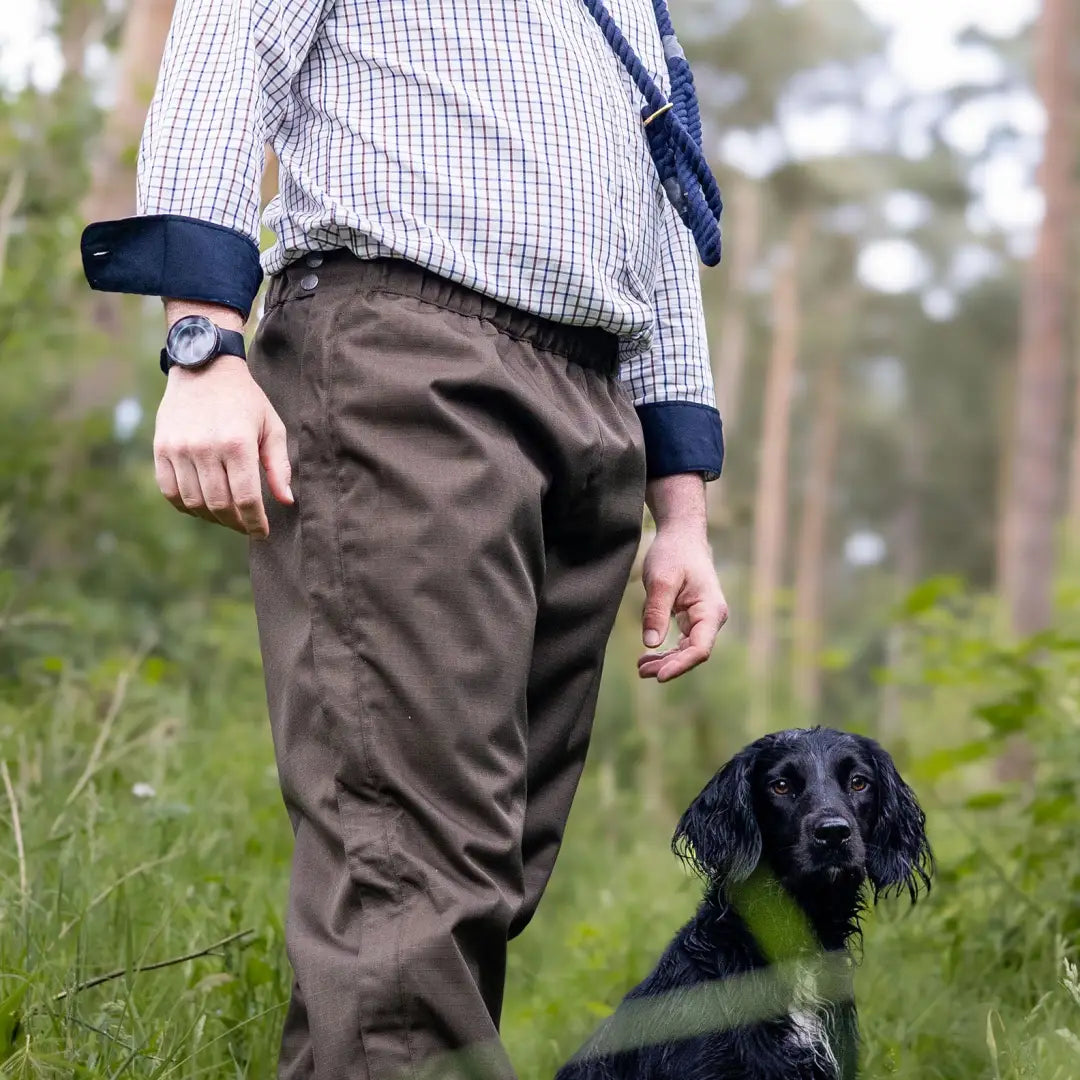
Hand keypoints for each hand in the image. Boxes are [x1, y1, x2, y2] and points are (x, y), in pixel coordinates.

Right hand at [154, 354, 292, 537]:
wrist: (203, 367)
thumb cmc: (245, 400)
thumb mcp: (272, 427)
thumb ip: (279, 466)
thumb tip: (286, 501)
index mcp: (237, 444)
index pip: (246, 498)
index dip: (255, 522)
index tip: (262, 533)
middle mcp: (205, 448)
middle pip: (220, 505)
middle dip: (236, 523)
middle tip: (246, 525)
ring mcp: (179, 449)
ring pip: (194, 502)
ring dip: (212, 518)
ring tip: (227, 516)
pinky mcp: (161, 448)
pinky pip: (169, 491)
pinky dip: (186, 505)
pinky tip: (202, 505)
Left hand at [638, 475, 727, 681]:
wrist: (681, 536)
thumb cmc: (674, 553)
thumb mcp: (661, 580)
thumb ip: (656, 612)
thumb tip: (651, 644)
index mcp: (711, 610)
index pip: (700, 648)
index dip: (680, 665)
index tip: (659, 676)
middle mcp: (711, 618)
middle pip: (693, 653)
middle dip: (669, 665)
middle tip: (642, 672)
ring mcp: (703, 619)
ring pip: (686, 650)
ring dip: (665, 661)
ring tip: (641, 668)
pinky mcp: (691, 618)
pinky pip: (681, 641)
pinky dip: (665, 651)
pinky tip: (647, 658)